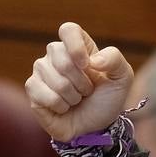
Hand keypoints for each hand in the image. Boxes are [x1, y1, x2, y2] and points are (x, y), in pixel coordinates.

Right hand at [26, 23, 134, 142]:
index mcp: (77, 46)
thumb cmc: (106, 99)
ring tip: (77, 99)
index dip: (76, 47)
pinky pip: (44, 95)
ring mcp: (41, 71)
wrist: (97, 126)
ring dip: (73, 96)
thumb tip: (93, 60)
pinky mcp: (32, 89)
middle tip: (87, 91)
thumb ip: (114, 60)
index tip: (87, 65)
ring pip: (56, 80)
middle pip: (62, 58)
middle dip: (82, 82)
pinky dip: (60, 106)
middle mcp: (55, 54)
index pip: (68, 30)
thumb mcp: (122, 78)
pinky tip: (63, 107)